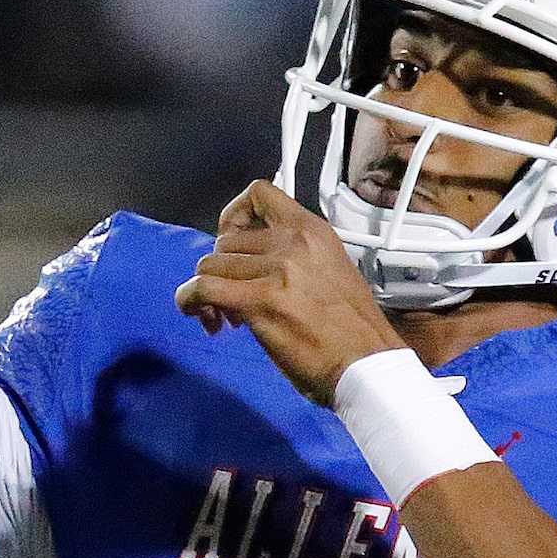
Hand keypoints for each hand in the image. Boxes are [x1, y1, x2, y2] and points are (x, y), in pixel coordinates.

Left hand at [174, 181, 405, 406]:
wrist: (367, 364)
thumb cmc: (353, 331)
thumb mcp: (330, 271)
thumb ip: (292, 258)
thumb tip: (250, 266)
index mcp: (313, 231)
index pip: (260, 193)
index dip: (234, 215)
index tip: (231, 241)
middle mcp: (293, 242)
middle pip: (226, 240)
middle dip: (222, 269)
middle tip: (231, 300)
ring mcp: (276, 269)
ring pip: (210, 264)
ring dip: (208, 290)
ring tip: (225, 317)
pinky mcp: (259, 300)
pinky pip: (202, 288)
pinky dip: (190, 301)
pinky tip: (202, 317)